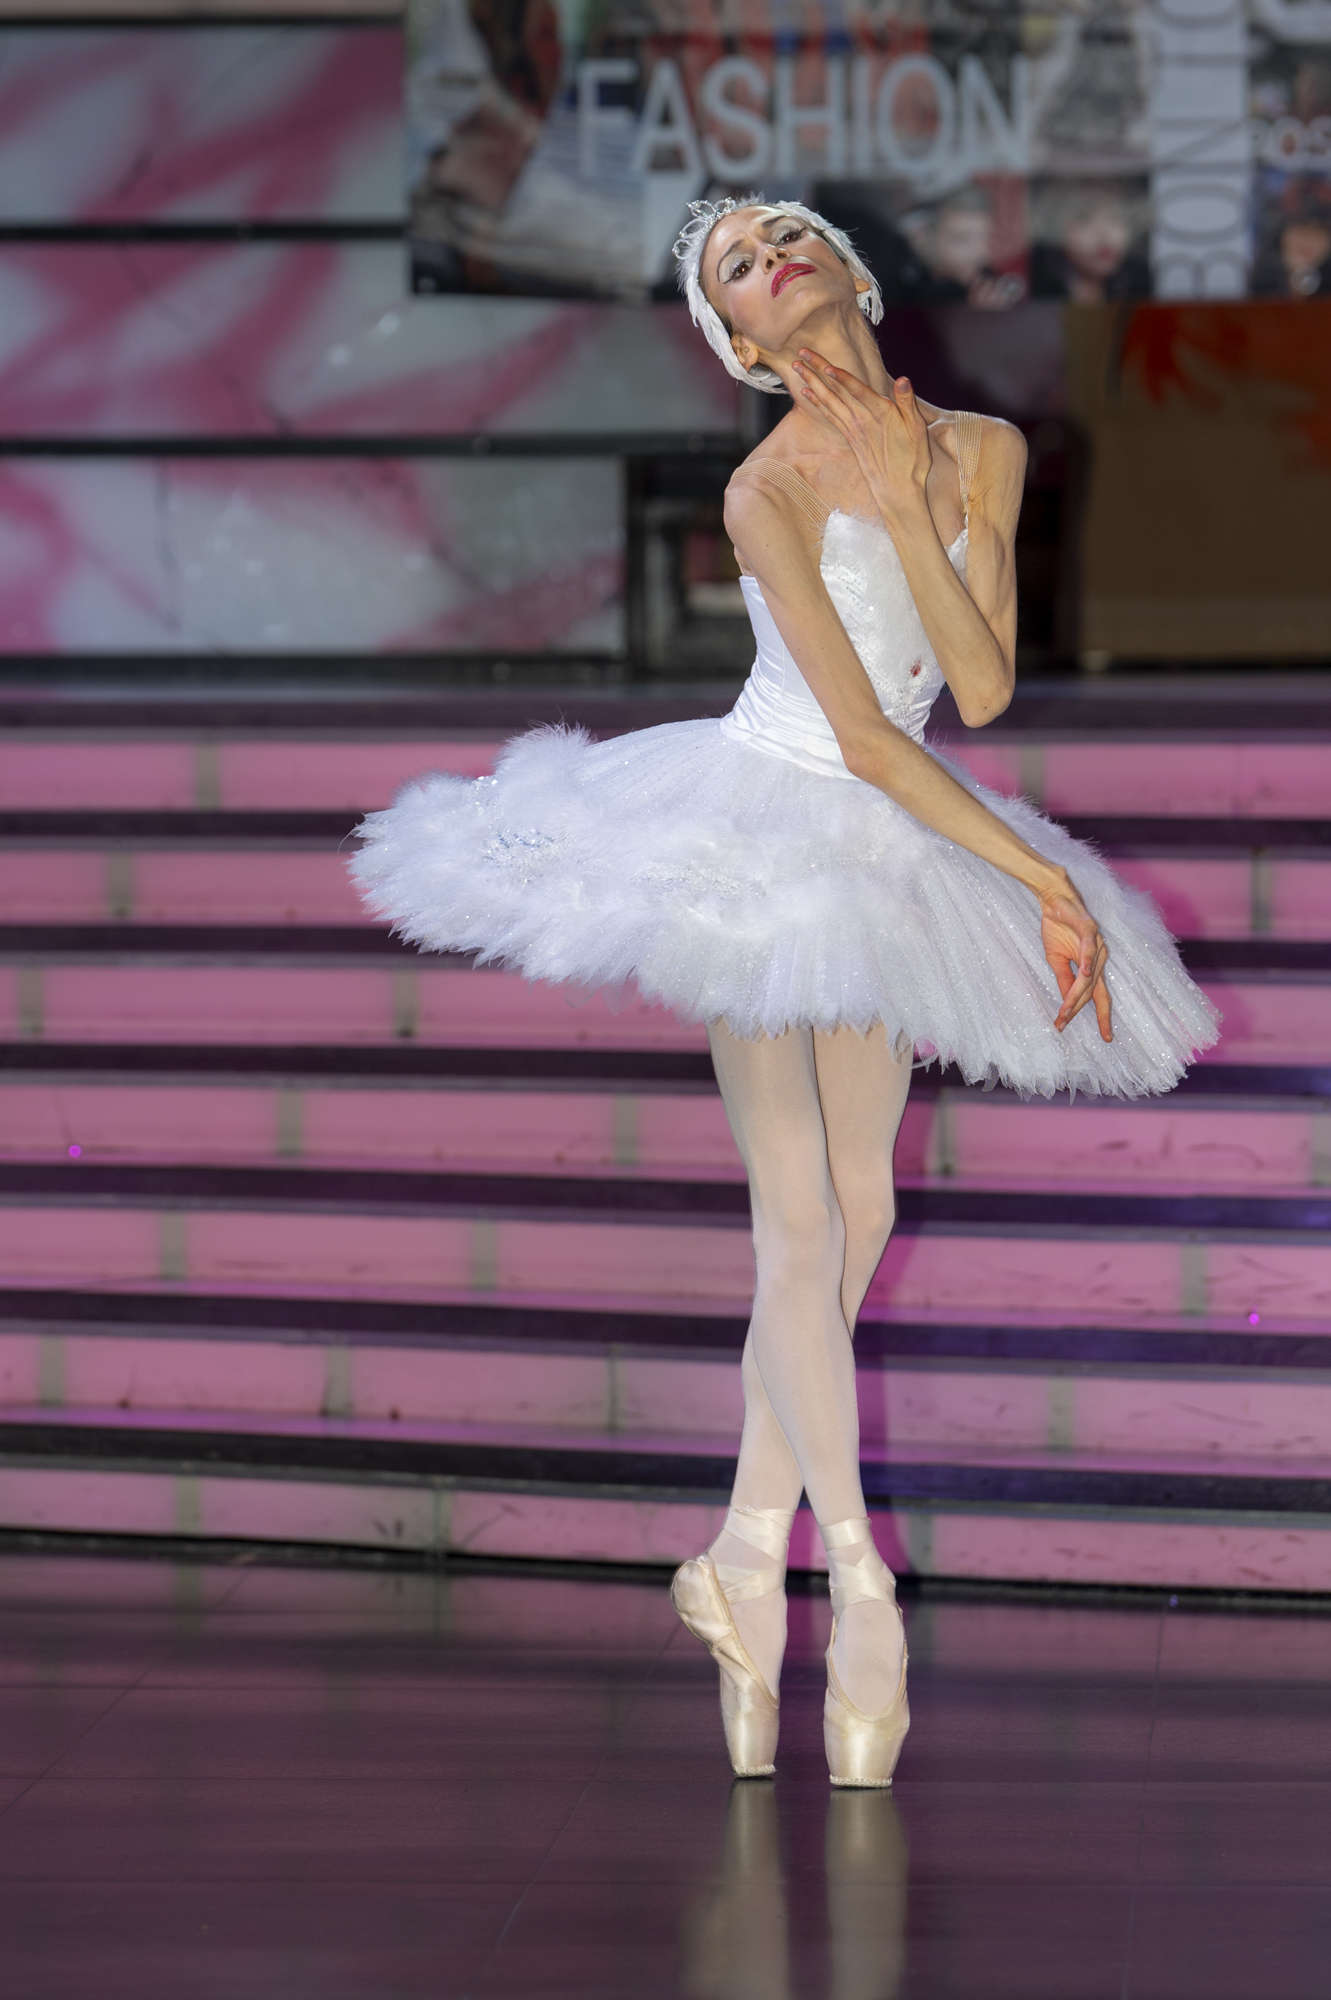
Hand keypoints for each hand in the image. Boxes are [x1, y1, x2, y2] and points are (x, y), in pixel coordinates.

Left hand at [791, 349, 931, 527]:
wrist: (898, 491)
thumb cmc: (912, 460)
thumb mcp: (917, 429)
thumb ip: (907, 402)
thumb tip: (903, 380)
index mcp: (880, 414)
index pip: (856, 390)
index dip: (840, 376)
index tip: (824, 364)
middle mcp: (861, 420)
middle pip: (836, 390)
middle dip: (817, 370)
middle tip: (801, 353)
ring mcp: (853, 429)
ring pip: (829, 401)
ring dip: (812, 382)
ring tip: (798, 368)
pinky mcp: (850, 438)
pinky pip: (830, 415)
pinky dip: (818, 402)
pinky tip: (808, 393)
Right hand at [1039, 874, 1112, 1039]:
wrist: (1054, 901)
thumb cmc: (1057, 928)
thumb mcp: (1056, 960)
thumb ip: (1064, 979)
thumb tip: (1067, 1003)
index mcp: (1093, 967)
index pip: (1095, 996)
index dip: (1093, 1015)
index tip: (1084, 1032)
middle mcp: (1099, 958)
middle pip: (1094, 991)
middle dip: (1080, 1010)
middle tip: (1064, 1024)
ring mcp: (1096, 945)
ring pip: (1088, 977)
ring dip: (1076, 995)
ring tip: (1065, 1011)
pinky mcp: (1088, 930)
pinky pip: (1088, 949)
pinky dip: (1087, 963)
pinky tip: (1085, 974)